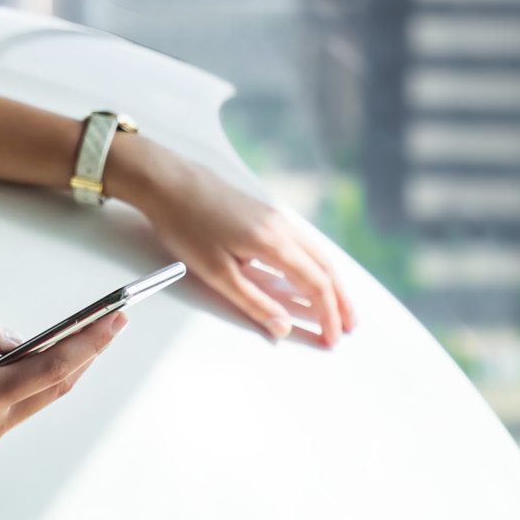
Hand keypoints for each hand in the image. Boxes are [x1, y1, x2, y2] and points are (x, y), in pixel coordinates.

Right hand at [0, 312, 125, 487]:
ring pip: (37, 399)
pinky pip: (14, 407)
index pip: (53, 368)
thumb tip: (9, 337)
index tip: (115, 321)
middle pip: (55, 387)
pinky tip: (28, 362)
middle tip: (108, 324)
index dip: (90, 342)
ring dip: (60, 369)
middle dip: (87, 354)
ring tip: (76, 338)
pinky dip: (30, 382)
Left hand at [109, 138, 357, 346]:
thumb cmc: (186, 224)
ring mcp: (275, 217)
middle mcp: (282, 227)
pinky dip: (316, 263)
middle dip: (341, 299)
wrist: (169, 182)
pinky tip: (312, 271)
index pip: (315, 285)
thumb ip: (253, 302)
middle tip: (350, 326)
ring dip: (331, 280)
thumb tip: (282, 327)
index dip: (327, 314)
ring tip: (339, 304)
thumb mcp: (217, 272)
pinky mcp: (264, 213)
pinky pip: (303, 242)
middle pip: (325, 267)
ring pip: (316, 252)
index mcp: (275, 243)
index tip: (332, 337)